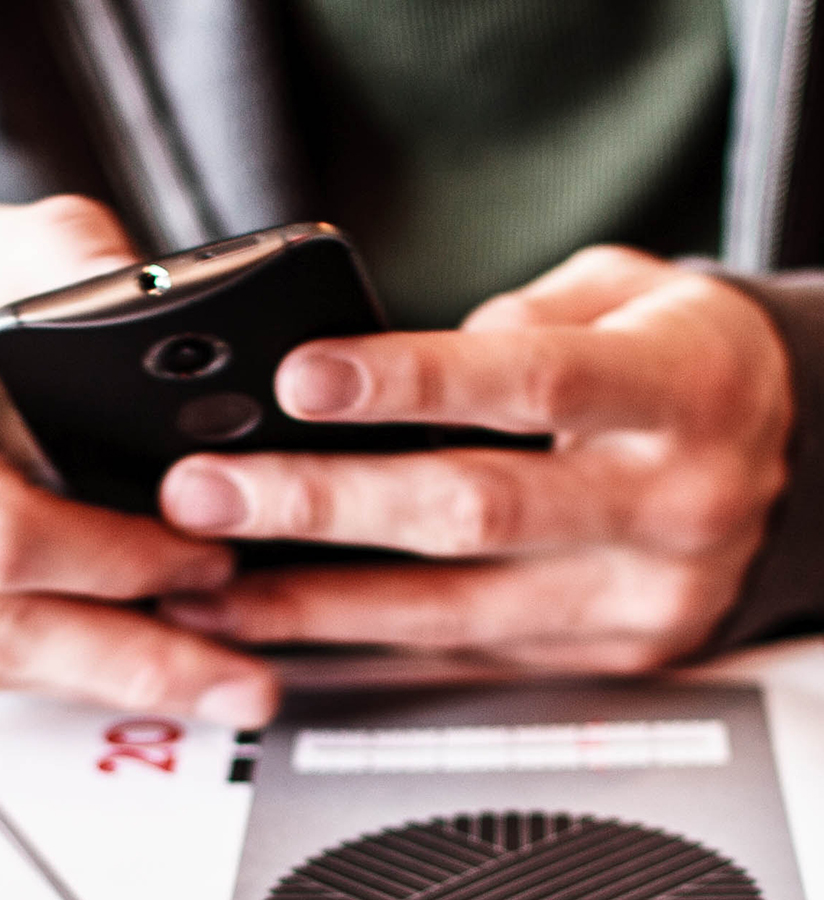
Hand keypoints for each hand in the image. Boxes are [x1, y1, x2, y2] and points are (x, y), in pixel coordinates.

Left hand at [159, 247, 792, 675]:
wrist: (786, 454)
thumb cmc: (682, 360)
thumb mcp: (627, 293)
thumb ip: (520, 316)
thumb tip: (390, 363)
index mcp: (678, 390)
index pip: (532, 382)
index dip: (411, 382)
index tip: (299, 379)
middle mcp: (667, 503)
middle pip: (475, 512)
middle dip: (322, 506)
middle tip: (207, 492)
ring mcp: (637, 595)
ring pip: (454, 611)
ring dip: (316, 601)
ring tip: (211, 583)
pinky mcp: (603, 651)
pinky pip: (468, 651)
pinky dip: (368, 640)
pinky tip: (289, 623)